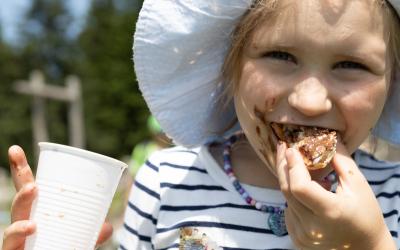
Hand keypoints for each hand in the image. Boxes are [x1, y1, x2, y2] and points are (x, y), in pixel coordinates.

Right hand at [2, 146, 112, 249]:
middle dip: (22, 182)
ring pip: (15, 218)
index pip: (28, 187)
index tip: (15, 149)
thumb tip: (108, 227)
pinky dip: (19, 232)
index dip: (21, 169)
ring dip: (22, 202)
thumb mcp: (81, 240)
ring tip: (32, 189)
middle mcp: (24, 222)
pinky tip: (31, 226)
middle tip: (34, 174)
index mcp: (38, 212)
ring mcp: (16, 238)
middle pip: (19, 200)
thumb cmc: (61, 249)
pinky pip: (10, 242)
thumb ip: (94, 233)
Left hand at [276, 142, 395, 249]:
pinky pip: (288, 210)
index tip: (291, 149)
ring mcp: (302, 235)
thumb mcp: (358, 184)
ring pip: (287, 199)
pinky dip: (294, 197)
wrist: (364, 246)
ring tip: (303, 171)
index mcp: (330, 212)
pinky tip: (307, 194)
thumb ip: (340, 159)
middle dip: (283, 166)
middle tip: (284, 148)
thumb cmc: (365, 213)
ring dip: (290, 181)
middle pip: (287, 190)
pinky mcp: (297, 238)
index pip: (300, 187)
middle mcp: (312, 227)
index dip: (293, 166)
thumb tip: (326, 135)